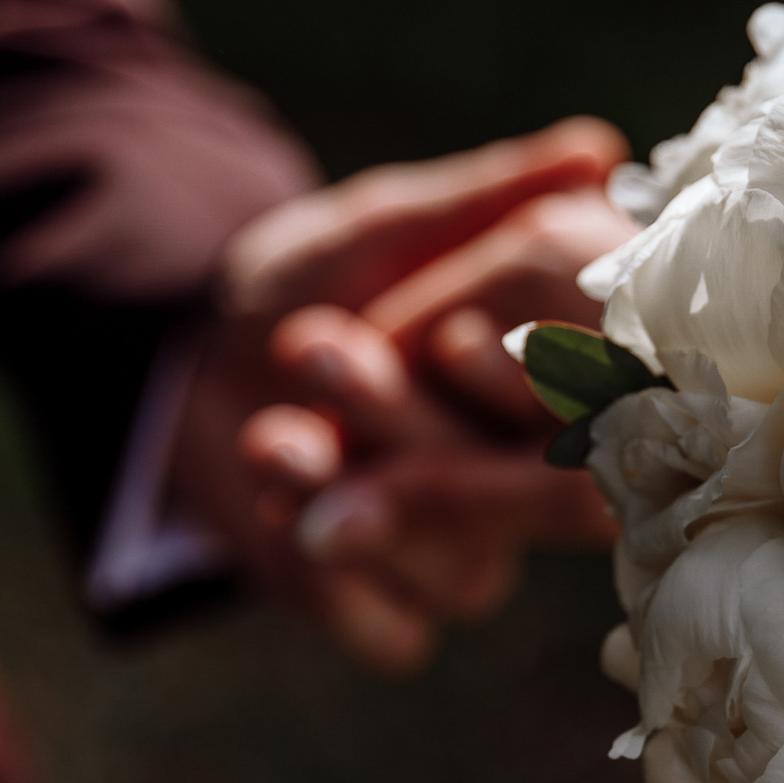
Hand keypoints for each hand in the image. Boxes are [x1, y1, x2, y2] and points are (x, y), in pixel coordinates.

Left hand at [171, 118, 639, 672]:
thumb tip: (593, 151)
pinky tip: (275, 510)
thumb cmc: (305, 284)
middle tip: (313, 347)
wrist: (184, 358)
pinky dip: (330, 578)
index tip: (450, 332)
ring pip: (464, 569)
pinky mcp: (397, 616)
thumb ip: (484, 203)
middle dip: (413, 424)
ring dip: (353, 491)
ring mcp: (471, 556)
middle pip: (530, 499)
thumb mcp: (384, 226)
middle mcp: (530, 480)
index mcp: (558, 384)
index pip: (599, 416)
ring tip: (271, 432)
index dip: (527, 388)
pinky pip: (396, 631)